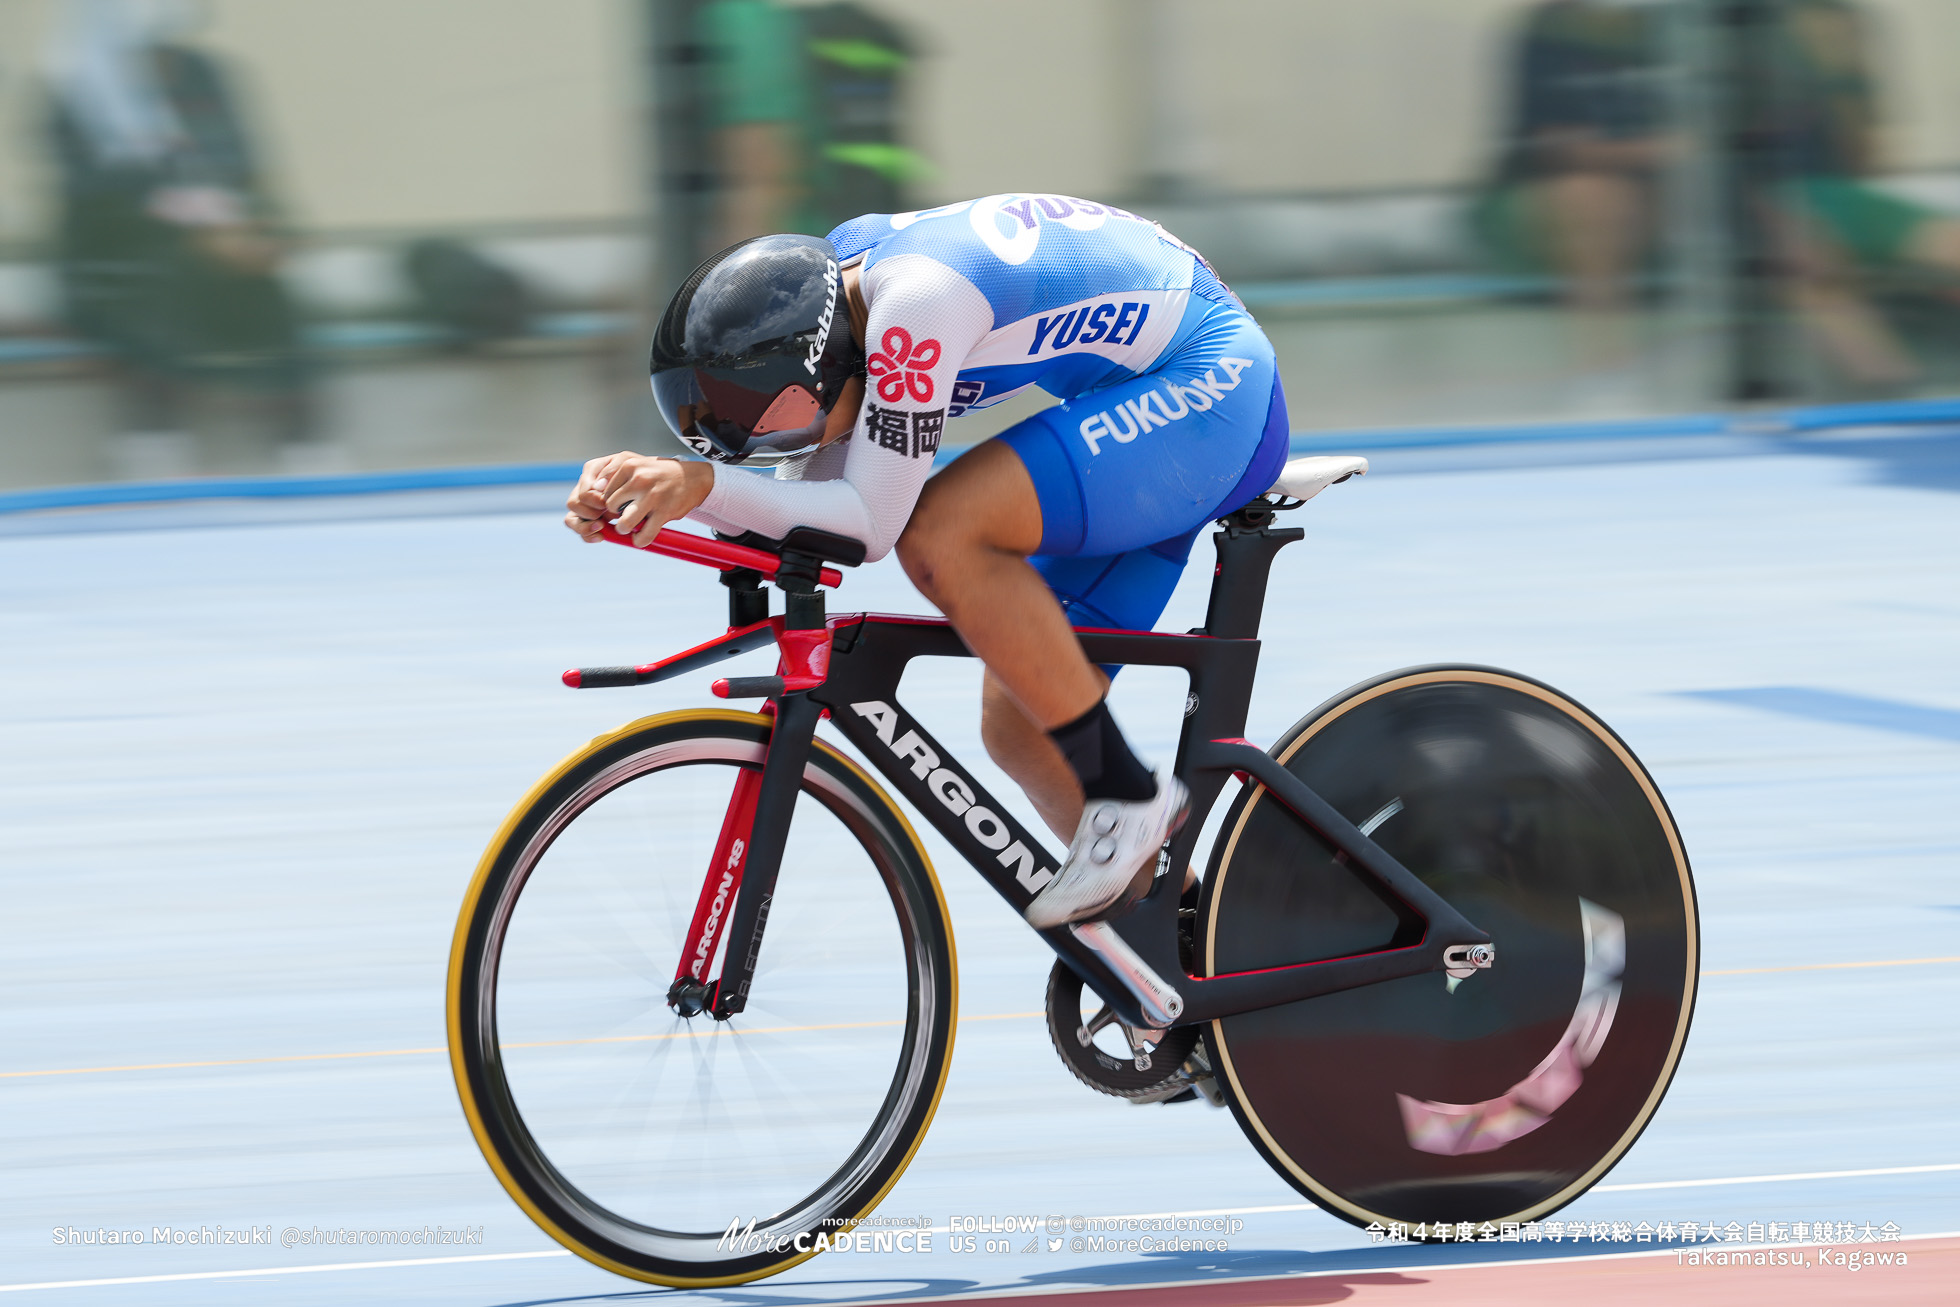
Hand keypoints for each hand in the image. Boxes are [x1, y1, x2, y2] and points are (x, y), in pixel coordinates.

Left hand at [563, 452, 713, 545]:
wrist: (691, 478)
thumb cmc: (656, 474)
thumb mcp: (634, 465)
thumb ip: (612, 475)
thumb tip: (593, 492)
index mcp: (627, 464)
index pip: (600, 490)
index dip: (604, 502)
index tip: (613, 504)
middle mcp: (638, 478)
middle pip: (610, 506)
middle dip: (613, 515)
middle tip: (623, 514)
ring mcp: (651, 495)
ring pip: (623, 523)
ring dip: (624, 529)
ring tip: (629, 526)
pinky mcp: (664, 511)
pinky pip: (644, 534)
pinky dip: (640, 540)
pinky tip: (641, 536)